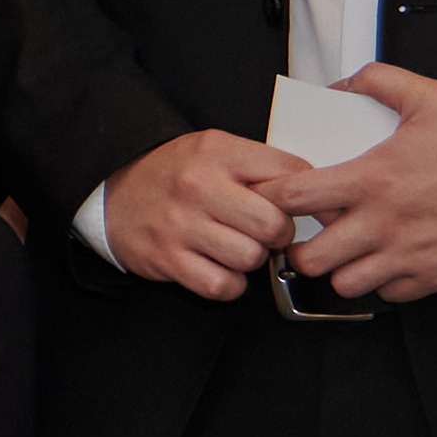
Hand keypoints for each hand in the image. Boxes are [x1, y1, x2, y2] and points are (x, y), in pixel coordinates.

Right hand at [103, 129, 309, 299]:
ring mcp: (180, 223)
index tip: (311, 211)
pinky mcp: (166, 257)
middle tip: (262, 231)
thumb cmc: (175, 175)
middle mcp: (198, 185)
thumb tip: (325, 200)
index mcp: (217, 152)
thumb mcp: (215, 152)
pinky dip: (227, 283)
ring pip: (251, 258)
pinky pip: (222, 285)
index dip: (310, 199)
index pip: (292, 174)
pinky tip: (217, 266)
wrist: (111, 190)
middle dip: (277, 234)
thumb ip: (263, 168)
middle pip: (274, 225)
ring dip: (249, 259)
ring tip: (232, 246)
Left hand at [284, 68, 436, 301]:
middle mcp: (384, 225)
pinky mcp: (435, 279)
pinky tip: (382, 258)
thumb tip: (344, 85)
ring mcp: (409, 258)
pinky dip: (377, 282)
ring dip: (336, 268)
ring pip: (344, 284)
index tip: (270, 193)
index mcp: (374, 180)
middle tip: (302, 229)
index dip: (272, 197)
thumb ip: (381, 82)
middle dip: (297, 245)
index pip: (294, 198)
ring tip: (341, 247)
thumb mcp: (435, 98)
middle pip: (309, 257)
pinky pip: (387, 294)